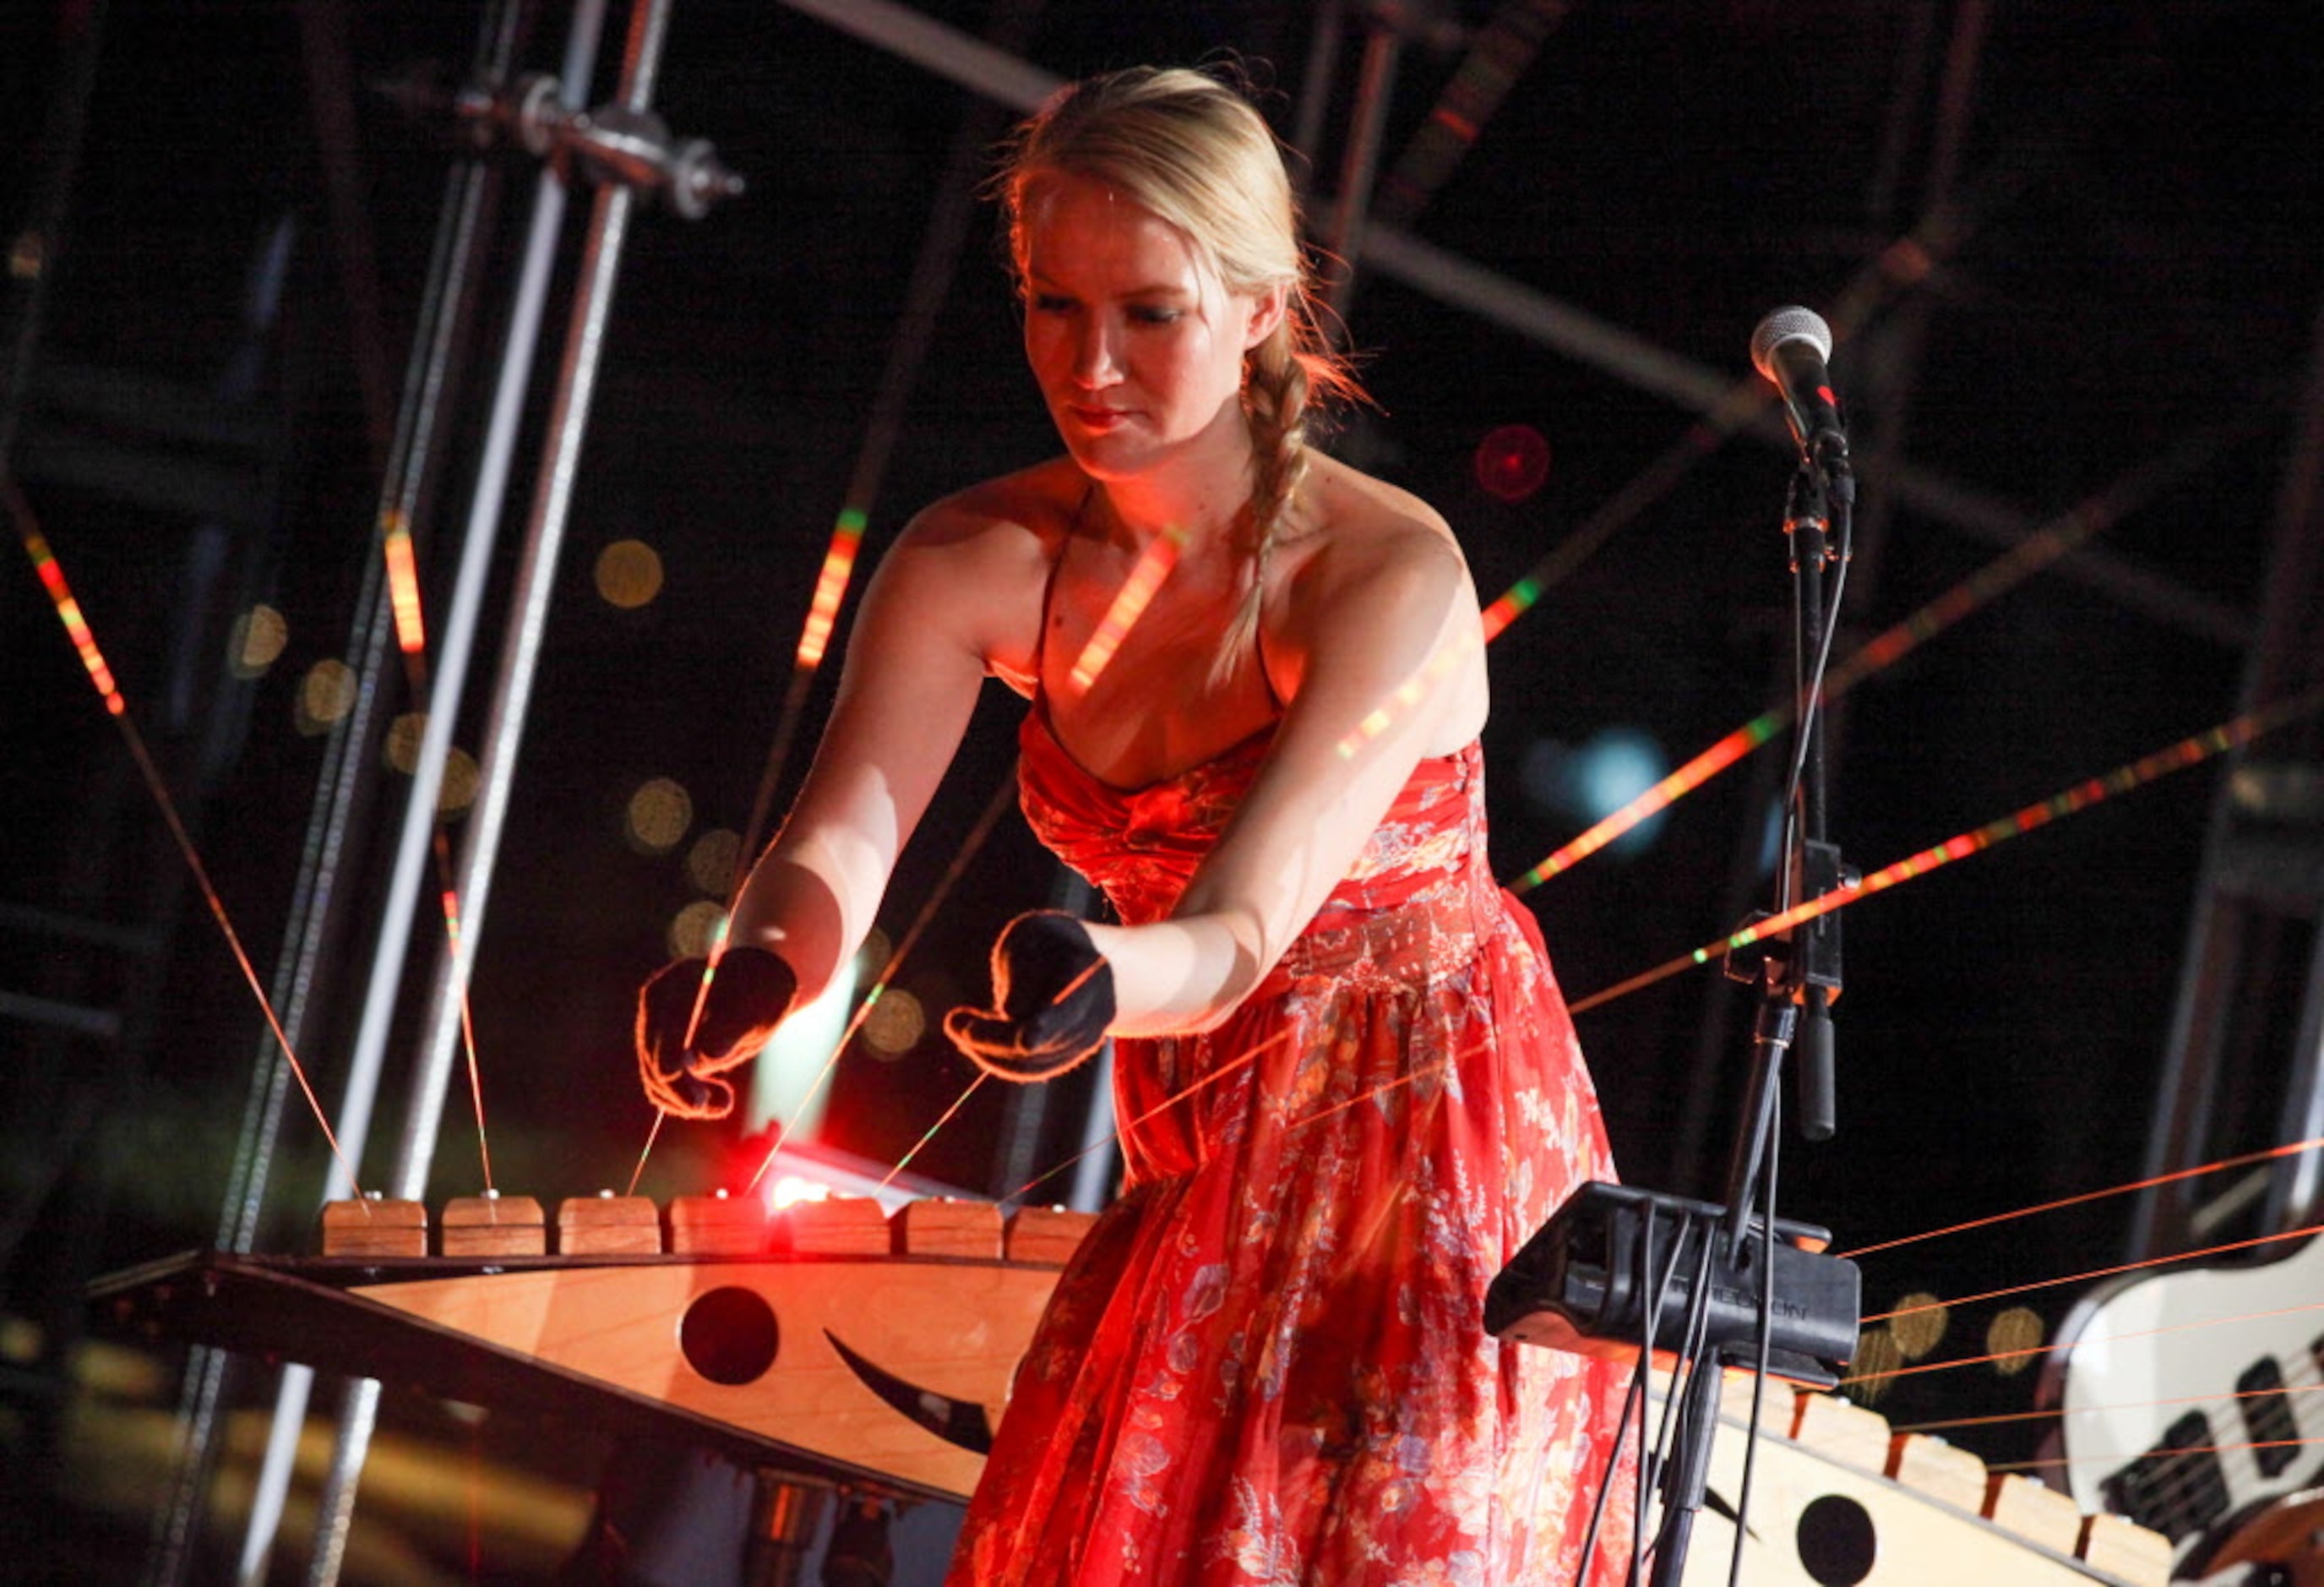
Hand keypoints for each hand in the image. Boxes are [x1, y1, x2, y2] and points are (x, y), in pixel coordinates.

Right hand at [634, 945, 797, 1119]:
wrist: (760, 989)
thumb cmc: (760, 991)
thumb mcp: (755, 1007)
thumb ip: (729, 1029)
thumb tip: (704, 1056)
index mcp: (674, 986)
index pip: (664, 1028)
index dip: (668, 1057)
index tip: (679, 1081)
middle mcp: (657, 1009)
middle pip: (654, 1058)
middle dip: (680, 1088)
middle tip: (716, 1105)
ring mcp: (658, 1032)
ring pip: (657, 1078)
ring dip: (685, 1100)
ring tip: (724, 1104)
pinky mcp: (666, 1053)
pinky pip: (666, 1085)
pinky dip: (687, 1100)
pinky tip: (719, 1102)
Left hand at [943, 911, 1114, 1081]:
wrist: (1081, 961)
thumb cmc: (1045, 943)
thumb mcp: (1028, 940)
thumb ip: (1021, 972)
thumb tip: (1011, 1014)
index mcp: (1089, 970)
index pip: (1068, 1002)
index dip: (1047, 1024)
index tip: (1025, 1040)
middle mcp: (1095, 1011)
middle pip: (1042, 1038)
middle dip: (994, 1037)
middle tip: (953, 1022)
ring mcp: (1085, 1038)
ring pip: (1030, 1060)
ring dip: (986, 1048)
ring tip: (956, 1022)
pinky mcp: (1067, 1055)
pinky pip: (1027, 1068)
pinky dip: (994, 1055)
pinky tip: (972, 1035)